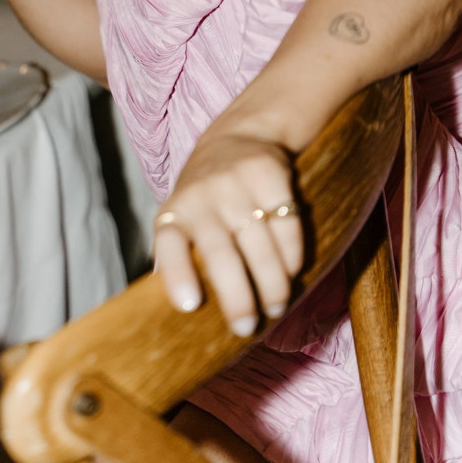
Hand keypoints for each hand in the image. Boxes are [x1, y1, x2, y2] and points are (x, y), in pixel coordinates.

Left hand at [153, 117, 302, 336]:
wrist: (238, 136)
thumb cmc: (205, 196)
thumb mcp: (182, 216)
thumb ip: (181, 257)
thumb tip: (179, 316)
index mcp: (176, 212)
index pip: (169, 243)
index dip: (177, 274)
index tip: (189, 305)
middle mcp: (202, 196)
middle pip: (220, 254)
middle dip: (237, 297)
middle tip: (247, 326)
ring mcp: (236, 183)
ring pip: (259, 245)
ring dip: (272, 284)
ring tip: (276, 306)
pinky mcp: (270, 174)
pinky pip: (287, 226)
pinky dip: (293, 256)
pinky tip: (293, 272)